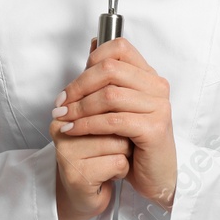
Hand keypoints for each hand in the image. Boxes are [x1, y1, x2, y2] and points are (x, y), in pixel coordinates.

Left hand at [53, 37, 176, 209]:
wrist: (156, 176)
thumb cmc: (136, 141)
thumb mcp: (120, 105)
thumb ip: (109, 78)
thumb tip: (92, 44)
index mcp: (149, 76)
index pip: (119, 48)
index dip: (91, 60)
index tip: (72, 85)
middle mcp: (157, 87)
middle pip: (110, 70)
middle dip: (78, 86)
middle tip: (60, 104)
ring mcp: (158, 107)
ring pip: (109, 95)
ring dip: (79, 108)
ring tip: (63, 119)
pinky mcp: (153, 129)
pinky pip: (112, 121)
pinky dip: (87, 125)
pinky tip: (73, 130)